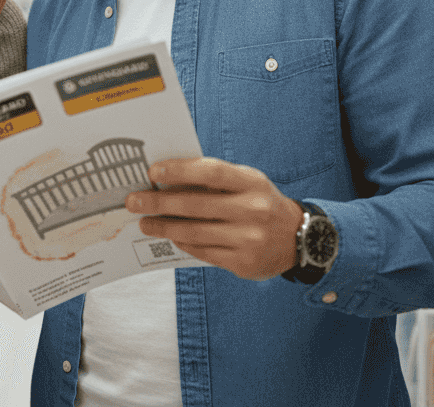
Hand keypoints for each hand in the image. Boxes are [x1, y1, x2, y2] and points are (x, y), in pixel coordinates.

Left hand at [126, 157, 302, 280]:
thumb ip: (214, 180)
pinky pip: (202, 252)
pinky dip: (182, 243)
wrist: (299, 239)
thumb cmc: (260, 203)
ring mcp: (248, 239)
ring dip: (163, 227)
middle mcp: (252, 211)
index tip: (153, 172)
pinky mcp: (243, 263)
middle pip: (195, 206)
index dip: (179, 171)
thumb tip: (167, 179)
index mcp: (252, 183)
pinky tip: (170, 237)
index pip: (210, 172)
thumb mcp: (247, 183)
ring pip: (194, 232)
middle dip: (158, 203)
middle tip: (134, 201)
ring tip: (144, 223)